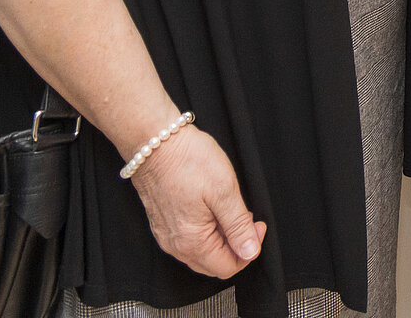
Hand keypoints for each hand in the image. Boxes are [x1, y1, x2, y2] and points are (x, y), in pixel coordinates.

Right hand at [128, 124, 265, 277]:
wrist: (154, 143)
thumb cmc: (188, 161)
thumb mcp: (224, 191)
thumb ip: (238, 227)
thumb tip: (250, 253)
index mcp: (192, 243)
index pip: (228, 267)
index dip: (249, 249)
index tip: (257, 224)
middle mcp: (176, 247)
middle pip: (215, 264)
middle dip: (237, 245)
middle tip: (247, 216)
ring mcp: (166, 236)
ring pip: (202, 254)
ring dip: (222, 238)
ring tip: (229, 208)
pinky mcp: (162, 225)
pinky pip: (189, 241)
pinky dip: (206, 232)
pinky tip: (212, 208)